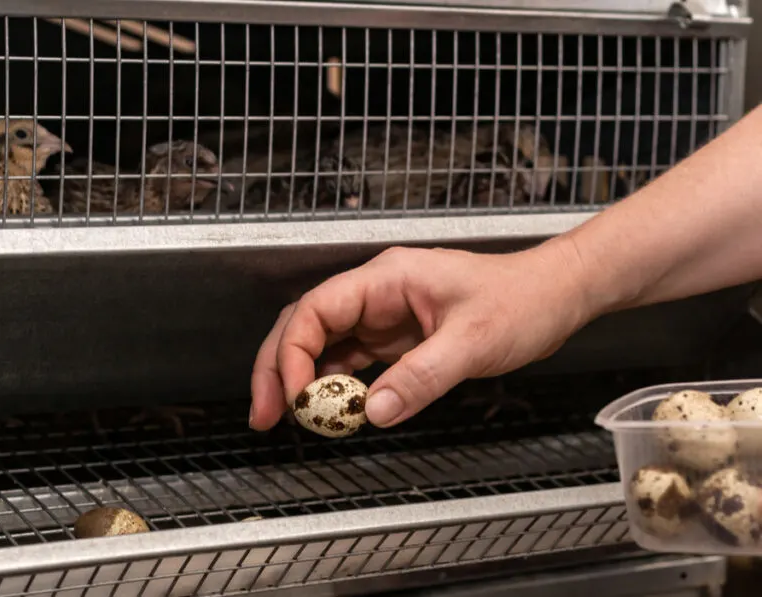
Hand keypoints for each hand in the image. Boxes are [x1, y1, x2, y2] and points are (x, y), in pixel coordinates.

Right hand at [249, 241, 595, 429]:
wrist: (554, 295)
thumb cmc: (521, 299)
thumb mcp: (473, 341)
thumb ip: (422, 376)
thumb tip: (375, 412)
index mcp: (386, 278)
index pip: (317, 309)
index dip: (293, 351)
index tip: (292, 394)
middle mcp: (376, 293)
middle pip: (305, 325)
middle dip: (277, 367)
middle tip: (264, 413)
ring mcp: (383, 316)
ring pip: (321, 344)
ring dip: (299, 380)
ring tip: (285, 418)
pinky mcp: (395, 338)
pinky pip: (350, 361)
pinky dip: (333, 387)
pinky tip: (329, 410)